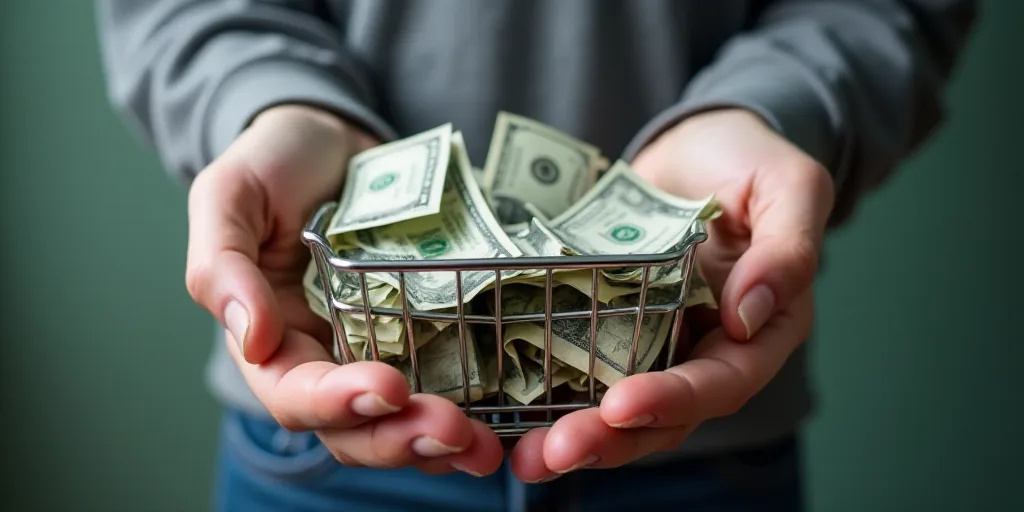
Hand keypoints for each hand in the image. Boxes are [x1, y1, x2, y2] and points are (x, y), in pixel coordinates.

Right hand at [185, 105, 502, 475]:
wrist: (333, 142)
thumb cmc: (274, 165)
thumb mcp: (231, 196)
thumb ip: (222, 264)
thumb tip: (253, 339)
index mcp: (270, 342)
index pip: (295, 394)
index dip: (337, 402)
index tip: (385, 386)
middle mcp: (325, 361)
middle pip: (354, 429)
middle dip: (400, 437)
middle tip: (452, 431)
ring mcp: (377, 353)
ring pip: (401, 422)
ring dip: (440, 442)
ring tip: (484, 446)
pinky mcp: (424, 336)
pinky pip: (444, 386)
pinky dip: (472, 411)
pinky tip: (504, 423)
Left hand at [510, 108, 834, 481]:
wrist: (697, 145)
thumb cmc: (750, 161)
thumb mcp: (788, 188)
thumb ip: (786, 250)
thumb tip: (748, 316)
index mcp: (758, 333)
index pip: (720, 383)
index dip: (673, 400)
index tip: (621, 406)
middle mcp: (703, 350)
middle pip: (661, 415)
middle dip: (608, 439)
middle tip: (551, 453)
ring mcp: (651, 341)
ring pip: (614, 406)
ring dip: (570, 434)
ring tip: (522, 457)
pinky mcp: (606, 323)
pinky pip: (577, 364)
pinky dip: (544, 390)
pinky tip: (504, 411)